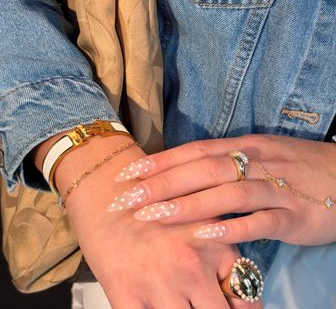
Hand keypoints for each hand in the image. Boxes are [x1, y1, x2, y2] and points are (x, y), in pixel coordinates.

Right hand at [46, 135, 259, 308]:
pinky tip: (154, 308)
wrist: (107, 190)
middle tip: (206, 305)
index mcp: (215, 246)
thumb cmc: (154, 202)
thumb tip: (238, 293)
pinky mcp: (126, 295)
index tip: (233, 308)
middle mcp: (192, 267)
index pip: (246, 300)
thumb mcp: (200, 217)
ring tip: (179, 303)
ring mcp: (159, 284)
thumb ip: (223, 251)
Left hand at [111, 135, 335, 245]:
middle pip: (203, 170)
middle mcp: (256, 162)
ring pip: (226, 193)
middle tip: (125, 200)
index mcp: (244, 146)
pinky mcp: (293, 214)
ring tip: (151, 218)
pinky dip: (231, 227)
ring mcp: (275, 187)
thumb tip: (183, 174)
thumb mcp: (258, 156)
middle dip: (162, 184)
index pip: (194, 150)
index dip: (160, 161)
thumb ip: (224, 163)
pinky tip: (203, 236)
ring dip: (187, 205)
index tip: (128, 174)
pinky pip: (259, 221)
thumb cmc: (294, 168)